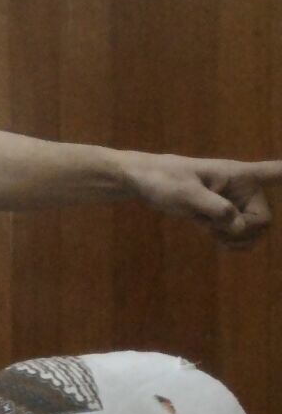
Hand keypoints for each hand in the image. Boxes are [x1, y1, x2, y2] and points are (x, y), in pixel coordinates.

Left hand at [128, 152, 279, 247]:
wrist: (144, 181)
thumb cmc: (162, 179)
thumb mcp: (184, 194)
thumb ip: (213, 208)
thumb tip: (236, 224)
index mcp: (238, 175)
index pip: (276, 172)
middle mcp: (242, 189)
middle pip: (263, 219)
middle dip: (244, 230)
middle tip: (215, 228)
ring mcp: (233, 203)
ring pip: (254, 231)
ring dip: (237, 239)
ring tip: (213, 234)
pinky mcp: (223, 215)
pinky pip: (240, 235)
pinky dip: (230, 241)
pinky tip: (214, 237)